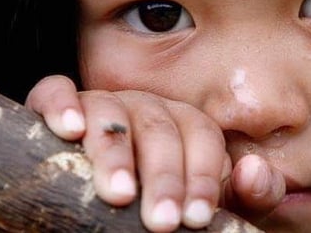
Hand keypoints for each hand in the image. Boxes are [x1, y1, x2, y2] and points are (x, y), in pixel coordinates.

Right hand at [25, 76, 285, 231]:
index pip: (202, 138)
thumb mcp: (204, 204)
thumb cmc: (162, 201)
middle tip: (163, 222)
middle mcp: (147, 107)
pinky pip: (56, 90)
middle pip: (159, 130)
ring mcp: (104, 103)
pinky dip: (61, 104)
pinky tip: (69, 130)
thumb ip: (245, 193)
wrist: (103, 201)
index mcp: (186, 125)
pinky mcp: (60, 104)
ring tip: (119, 194)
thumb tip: (254, 172)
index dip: (203, 177)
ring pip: (110, 112)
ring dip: (114, 153)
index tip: (198, 218)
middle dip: (163, 177)